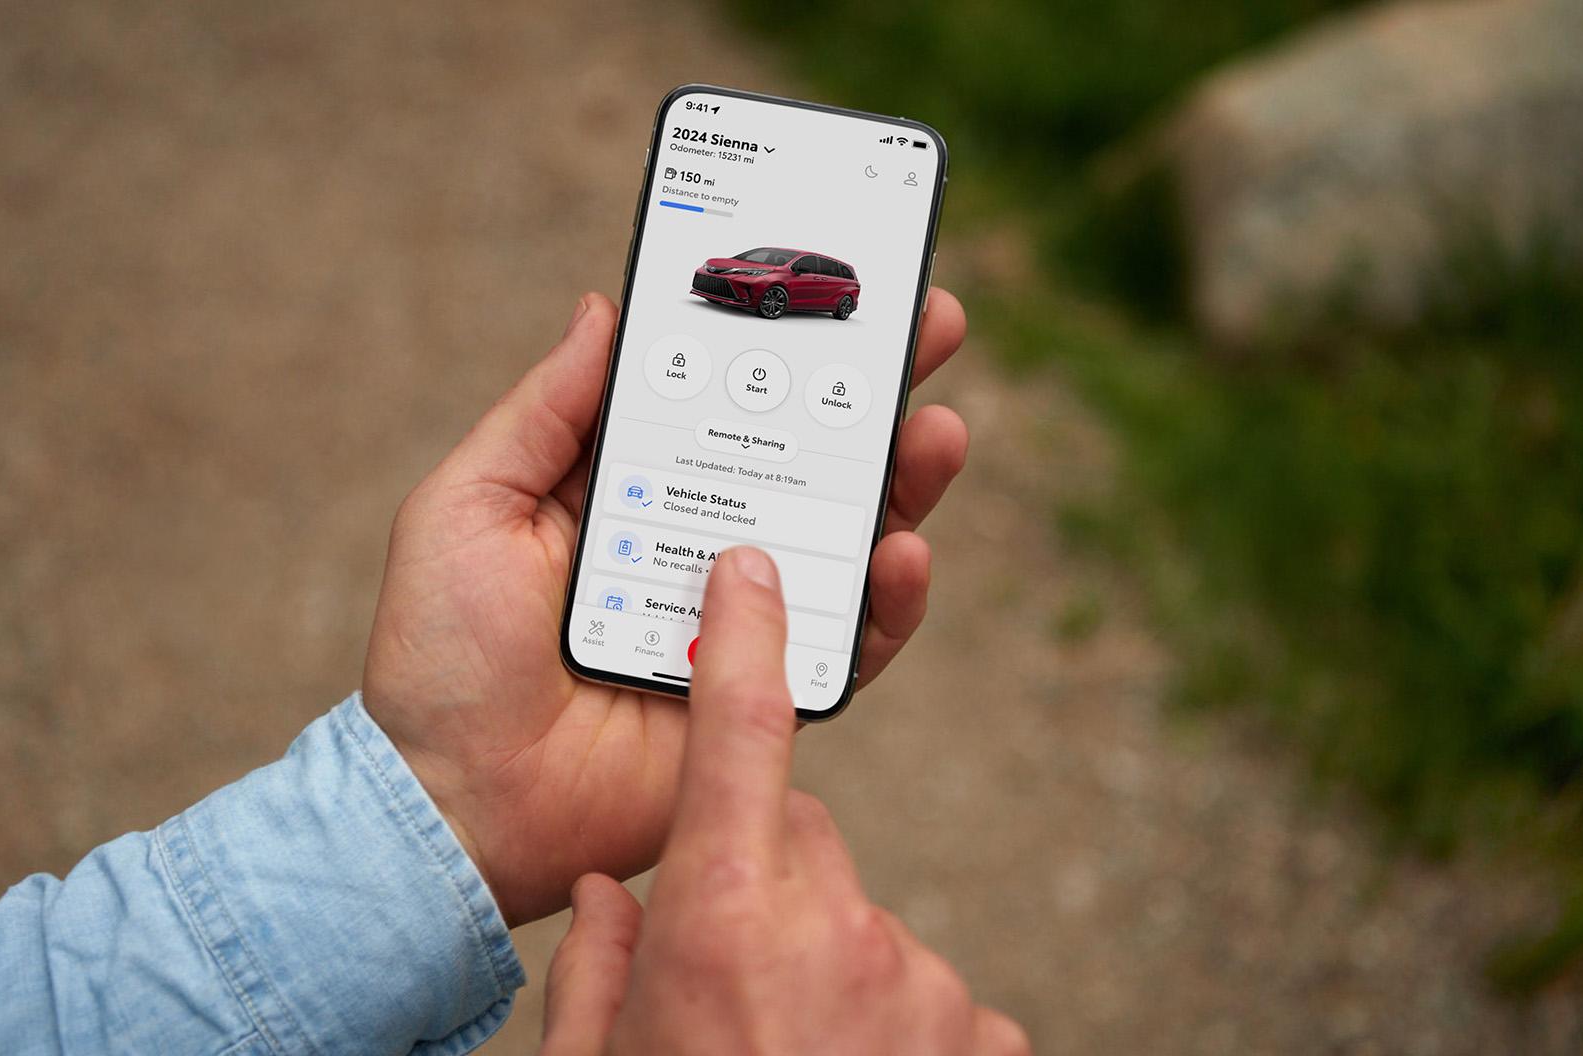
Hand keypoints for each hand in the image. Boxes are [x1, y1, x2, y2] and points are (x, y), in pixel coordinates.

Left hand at [363, 290, 969, 923]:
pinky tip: (901, 551)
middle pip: (803, 455)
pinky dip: (887, 601)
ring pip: (844, 537)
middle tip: (933, 327)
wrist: (453, 801)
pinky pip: (848, 646)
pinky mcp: (767, 694)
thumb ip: (544, 413)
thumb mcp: (470, 504)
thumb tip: (604, 310)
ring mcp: (738, 618)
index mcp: (628, 489)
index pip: (719, 400)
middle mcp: (694, 543)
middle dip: (872, 391)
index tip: (837, 284)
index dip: (779, 344)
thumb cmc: (442, 654)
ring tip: (934, 432)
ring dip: (903, 481)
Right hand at [536, 548, 1029, 1055]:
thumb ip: (596, 959)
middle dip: (762, 871)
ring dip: (822, 957)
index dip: (750, 637)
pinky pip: (925, 992)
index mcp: (724, 917)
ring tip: (780, 1039)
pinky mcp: (986, 1035)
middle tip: (725, 961)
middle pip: (801, 836)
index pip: (742, 731)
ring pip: (860, 920)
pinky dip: (888, 1018)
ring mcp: (922, 982)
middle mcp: (835, 930)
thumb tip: (609, 900)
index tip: (752, 566)